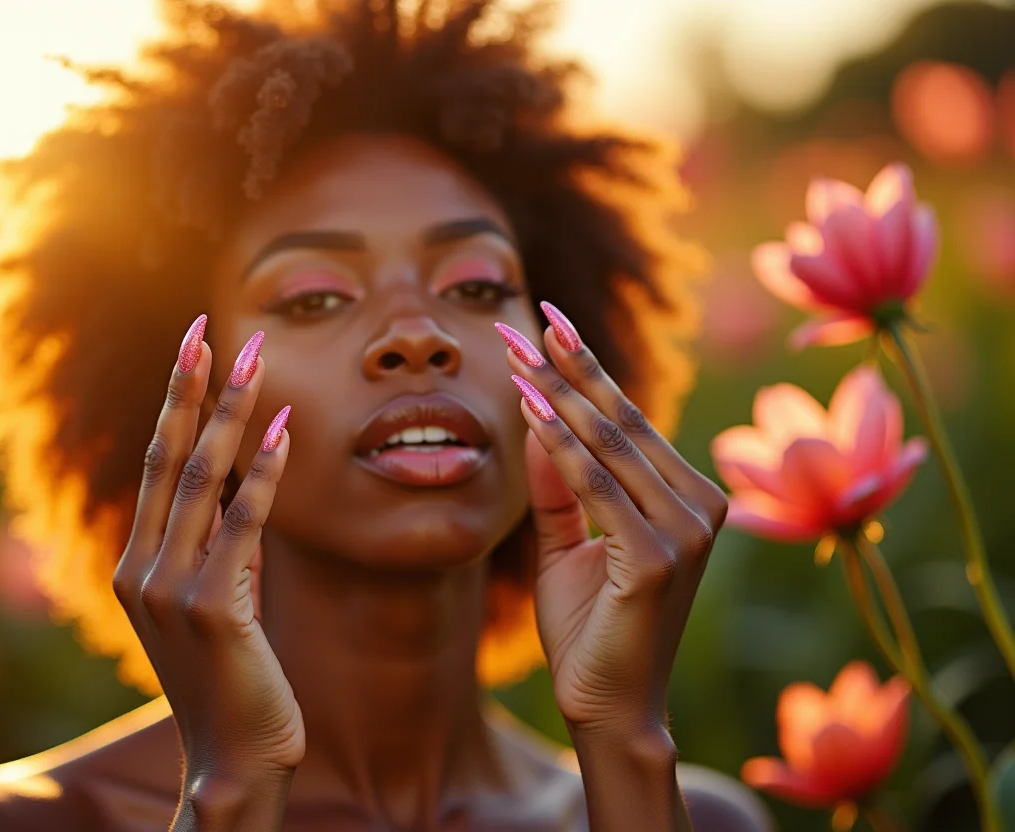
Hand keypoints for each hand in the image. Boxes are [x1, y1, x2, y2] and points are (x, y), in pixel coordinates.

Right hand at [112, 319, 301, 824]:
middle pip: (168, 456)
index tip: (193, 348)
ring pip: (201, 478)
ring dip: (231, 412)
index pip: (157, 464)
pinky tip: (286, 430)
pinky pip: (243, 523)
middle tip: (210, 328)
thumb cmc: (231, 678)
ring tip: (255, 358)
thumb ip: (224, 546)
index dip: (176, 403)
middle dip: (192, 387)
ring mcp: (168, 587)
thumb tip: (248, 485)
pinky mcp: (209, 607)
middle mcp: (140, 568)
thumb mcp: (217, 601)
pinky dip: (264, 473)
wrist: (233, 758)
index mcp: (135, 564)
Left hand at [496, 311, 727, 735]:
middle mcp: (700, 505)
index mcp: (688, 497)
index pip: (629, 420)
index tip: (544, 323)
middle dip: (566, 368)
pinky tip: (531, 409)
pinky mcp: (660, 557)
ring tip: (515, 353)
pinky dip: (561, 448)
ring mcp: (687, 531)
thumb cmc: (591, 626)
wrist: (609, 706)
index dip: (584, 370)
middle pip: (621, 421)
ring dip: (558, 395)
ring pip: (610, 445)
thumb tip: (538, 413)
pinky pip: (597, 488)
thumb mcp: (566, 542)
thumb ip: (558, 484)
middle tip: (520, 324)